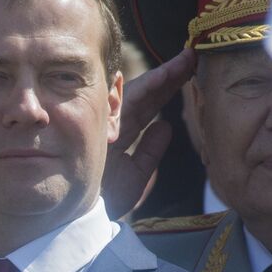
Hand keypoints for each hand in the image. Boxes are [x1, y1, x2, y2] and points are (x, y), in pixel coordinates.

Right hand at [103, 48, 195, 219]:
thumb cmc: (104, 200)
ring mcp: (106, 122)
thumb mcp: (136, 176)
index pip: (147, 108)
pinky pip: (128, 101)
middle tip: (192, 56)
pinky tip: (165, 72)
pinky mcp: (103, 122)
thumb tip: (166, 125)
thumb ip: (150, 151)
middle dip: (169, 76)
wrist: (78, 215)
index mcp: (120, 136)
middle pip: (146, 96)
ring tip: (187, 60)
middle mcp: (113, 124)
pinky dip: (147, 86)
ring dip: (164, 76)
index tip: (190, 73)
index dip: (166, 90)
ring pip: (139, 93)